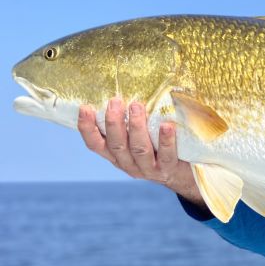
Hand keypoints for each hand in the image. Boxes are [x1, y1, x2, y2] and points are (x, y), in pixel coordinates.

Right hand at [78, 99, 204, 206]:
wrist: (180, 174)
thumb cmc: (154, 148)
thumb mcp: (135, 138)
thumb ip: (126, 123)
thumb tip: (121, 90)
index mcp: (116, 155)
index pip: (95, 144)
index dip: (87, 128)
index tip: (84, 108)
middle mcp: (128, 164)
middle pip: (116, 145)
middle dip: (114, 123)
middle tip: (115, 101)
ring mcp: (148, 168)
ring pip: (139, 149)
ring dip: (136, 127)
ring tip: (136, 106)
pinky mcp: (168, 169)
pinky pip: (166, 155)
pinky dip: (165, 140)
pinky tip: (166, 125)